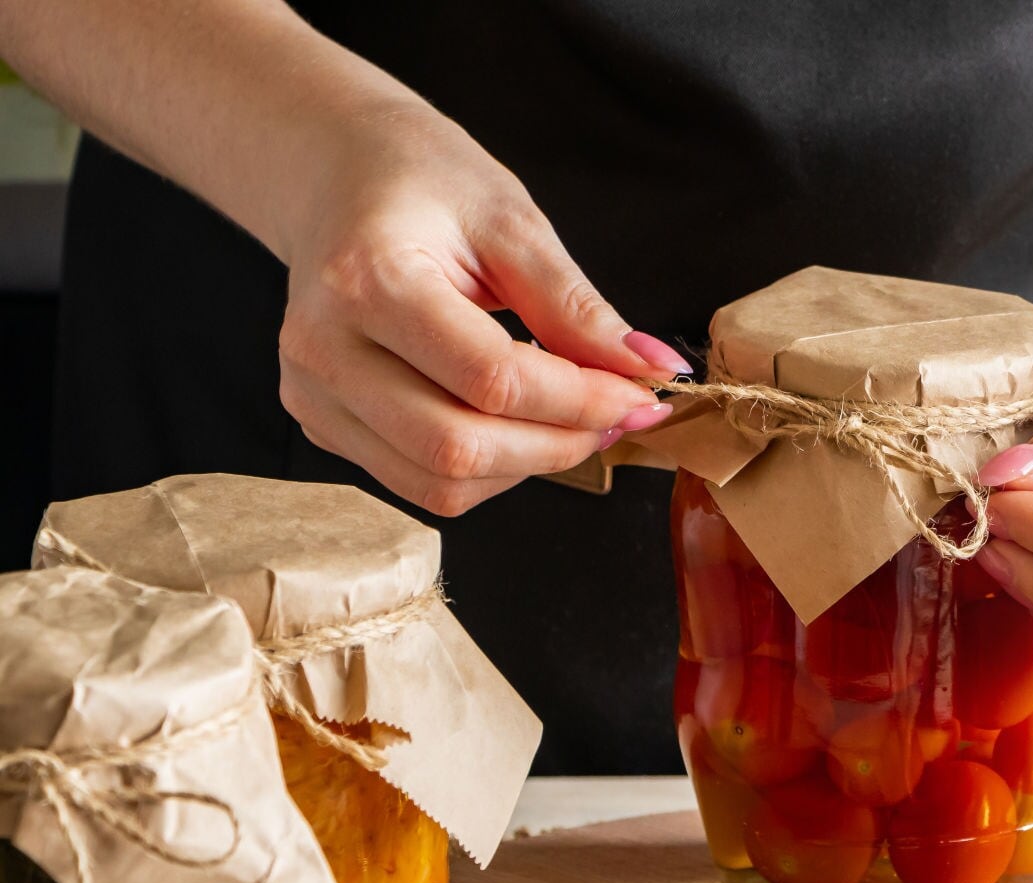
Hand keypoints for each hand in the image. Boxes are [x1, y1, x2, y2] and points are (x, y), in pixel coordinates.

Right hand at [275, 106, 684, 515]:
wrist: (334, 178)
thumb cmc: (421, 184)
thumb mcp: (510, 222)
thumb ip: (575, 305)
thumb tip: (650, 368)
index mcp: (367, 281)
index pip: (491, 379)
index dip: (582, 400)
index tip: (642, 392)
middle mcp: (325, 349)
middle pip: (459, 448)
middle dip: (560, 443)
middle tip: (617, 413)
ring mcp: (313, 395)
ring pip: (439, 483)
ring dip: (528, 465)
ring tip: (573, 417)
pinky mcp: (321, 423)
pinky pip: (419, 481)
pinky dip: (488, 469)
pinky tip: (518, 422)